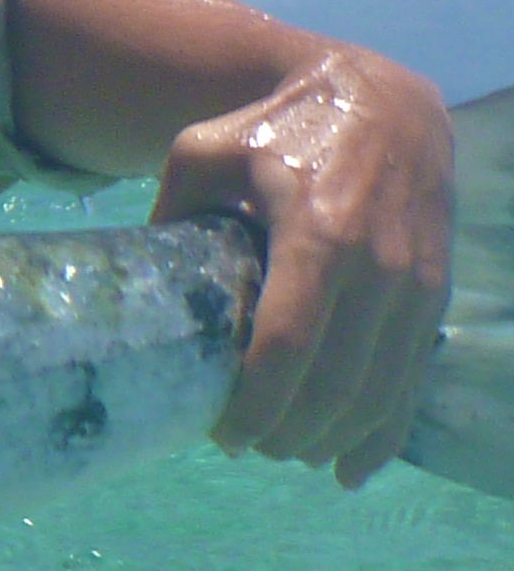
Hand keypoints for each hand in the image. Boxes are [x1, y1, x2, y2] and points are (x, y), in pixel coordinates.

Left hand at [155, 43, 454, 487]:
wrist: (385, 102)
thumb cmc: (277, 128)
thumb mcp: (204, 151)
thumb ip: (169, 213)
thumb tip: (135, 285)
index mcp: (317, 233)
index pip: (288, 344)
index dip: (255, 402)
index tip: (222, 434)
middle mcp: (379, 266)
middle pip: (334, 383)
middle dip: (286, 431)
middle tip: (245, 446)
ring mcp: (416, 284)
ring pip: (377, 392)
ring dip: (329, 438)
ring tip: (285, 451)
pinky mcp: (435, 294)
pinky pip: (412, 380)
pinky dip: (383, 432)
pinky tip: (351, 469)